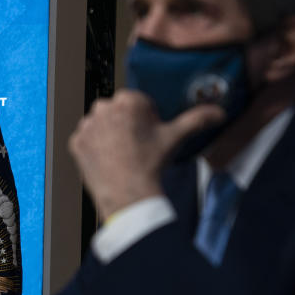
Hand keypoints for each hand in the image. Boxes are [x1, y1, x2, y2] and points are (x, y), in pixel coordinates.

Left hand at [69, 90, 223, 220]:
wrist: (128, 194)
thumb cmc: (152, 163)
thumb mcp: (175, 138)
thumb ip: (196, 120)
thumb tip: (219, 112)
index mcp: (128, 100)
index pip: (137, 102)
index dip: (145, 119)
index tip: (148, 135)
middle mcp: (102, 107)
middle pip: (116, 111)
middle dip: (125, 123)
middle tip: (136, 146)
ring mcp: (86, 125)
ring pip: (99, 123)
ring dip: (108, 133)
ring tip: (122, 154)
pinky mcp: (75, 142)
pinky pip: (86, 140)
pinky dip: (94, 148)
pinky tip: (107, 160)